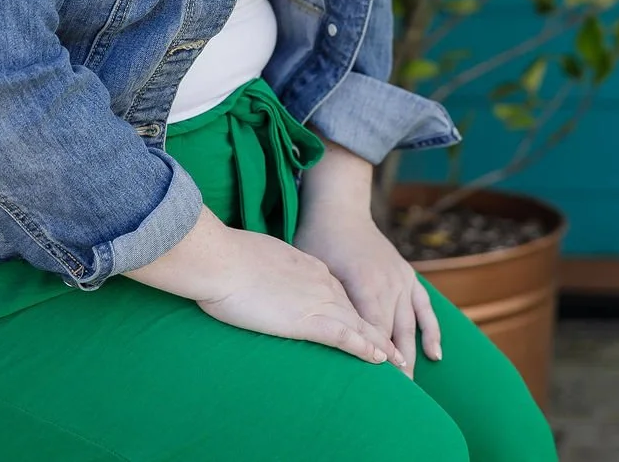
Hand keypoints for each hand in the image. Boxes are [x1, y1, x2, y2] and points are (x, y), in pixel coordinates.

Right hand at [126, 207, 404, 368]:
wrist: (221, 259)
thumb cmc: (225, 260)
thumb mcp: (253, 258)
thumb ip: (264, 269)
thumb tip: (257, 277)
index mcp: (307, 266)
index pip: (337, 291)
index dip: (351, 308)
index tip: (362, 320)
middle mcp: (320, 282)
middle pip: (355, 309)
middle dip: (375, 327)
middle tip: (393, 345)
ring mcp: (317, 300)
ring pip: (358, 325)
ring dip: (379, 344)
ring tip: (397, 359)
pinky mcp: (307, 320)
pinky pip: (345, 337)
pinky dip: (365, 349)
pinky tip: (379, 360)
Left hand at [294, 143, 441, 377]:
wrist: (339, 211)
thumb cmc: (317, 242)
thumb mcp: (316, 273)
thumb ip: (329, 303)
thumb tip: (327, 335)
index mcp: (364, 286)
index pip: (373, 333)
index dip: (377, 360)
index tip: (379, 387)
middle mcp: (388, 285)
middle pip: (394, 334)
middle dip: (397, 366)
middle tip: (396, 398)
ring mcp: (401, 280)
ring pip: (410, 325)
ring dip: (412, 354)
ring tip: (411, 384)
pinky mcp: (407, 276)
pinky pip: (425, 307)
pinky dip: (431, 330)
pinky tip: (435, 354)